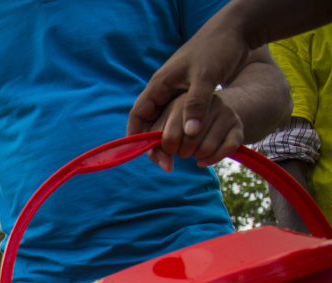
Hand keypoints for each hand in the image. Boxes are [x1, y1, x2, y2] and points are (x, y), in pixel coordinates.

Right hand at [128, 23, 250, 162]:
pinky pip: (180, 118)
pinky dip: (183, 132)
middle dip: (155, 144)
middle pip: (150, 123)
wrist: (235, 31)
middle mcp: (165, 89)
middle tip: (166, 163)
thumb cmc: (217, 49)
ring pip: (165, 122)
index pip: (138, 115)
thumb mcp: (206, 77)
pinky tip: (191, 143)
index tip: (142, 155)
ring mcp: (177, 91)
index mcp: (159, 84)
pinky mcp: (191, 93)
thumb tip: (189, 134)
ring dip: (169, 140)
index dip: (135, 136)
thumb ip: (196, 105)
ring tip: (178, 158)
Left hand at [138, 90, 245, 170]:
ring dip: (197, 156)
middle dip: (182, 153)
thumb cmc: (179, 125)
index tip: (170, 147)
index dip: (168, 149)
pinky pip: (227, 150)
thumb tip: (168, 168)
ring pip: (207, 149)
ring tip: (194, 149)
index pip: (170, 138)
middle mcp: (206, 104)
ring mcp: (225, 113)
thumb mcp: (163, 132)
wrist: (212, 112)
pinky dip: (212, 159)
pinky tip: (203, 159)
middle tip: (183, 148)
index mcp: (183, 102)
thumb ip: (156, 150)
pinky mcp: (238, 126)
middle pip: (189, 144)